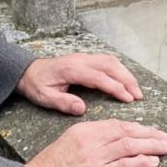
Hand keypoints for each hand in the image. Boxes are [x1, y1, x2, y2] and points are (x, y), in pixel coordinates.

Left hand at [16, 52, 141, 115]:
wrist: (28, 71)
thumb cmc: (37, 85)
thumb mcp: (45, 97)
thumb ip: (63, 103)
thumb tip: (82, 109)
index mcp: (72, 69)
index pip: (100, 77)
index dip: (116, 88)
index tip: (128, 99)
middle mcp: (81, 60)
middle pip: (110, 65)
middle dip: (127, 79)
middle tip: (138, 95)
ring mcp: (84, 57)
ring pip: (111, 61)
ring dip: (126, 74)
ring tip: (136, 90)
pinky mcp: (86, 59)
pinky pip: (107, 61)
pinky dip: (120, 70)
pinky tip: (125, 80)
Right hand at [24, 120, 166, 166]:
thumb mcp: (65, 146)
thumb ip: (85, 143)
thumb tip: (107, 147)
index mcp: (82, 130)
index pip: (116, 125)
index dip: (137, 128)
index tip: (150, 131)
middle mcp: (90, 140)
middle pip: (127, 132)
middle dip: (150, 134)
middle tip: (166, 138)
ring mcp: (94, 157)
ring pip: (130, 146)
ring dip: (152, 146)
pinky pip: (124, 166)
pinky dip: (141, 162)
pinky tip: (153, 162)